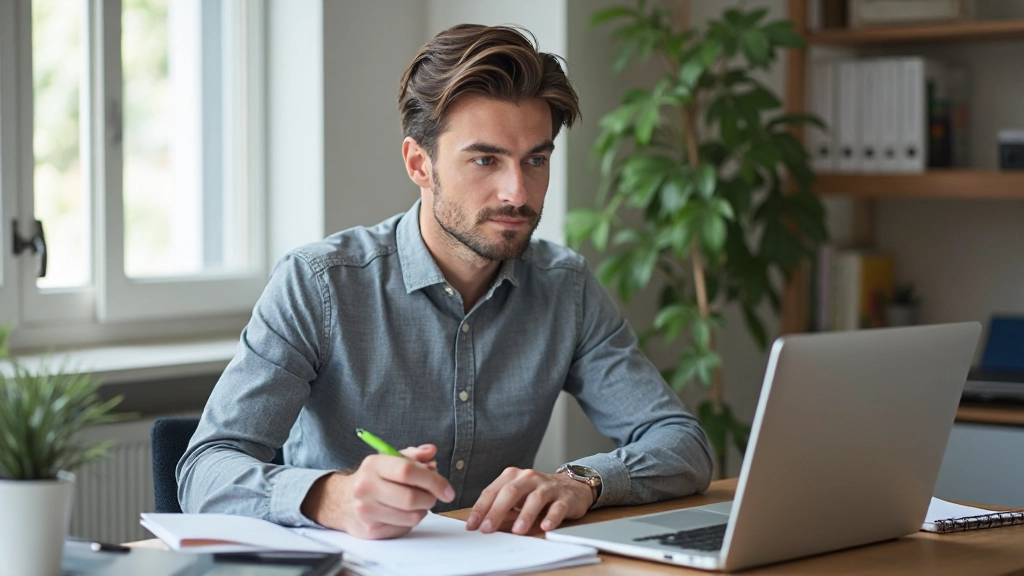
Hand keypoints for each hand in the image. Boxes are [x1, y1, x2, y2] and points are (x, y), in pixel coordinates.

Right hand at [301, 444, 454, 538]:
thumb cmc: (374, 479)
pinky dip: (411, 521)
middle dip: (430, 498)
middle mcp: (366, 487)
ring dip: (423, 511)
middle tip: (433, 496)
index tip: (448, 490)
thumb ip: (413, 456)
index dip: (433, 480)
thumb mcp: (390, 460)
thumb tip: (431, 452)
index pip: (408, 471)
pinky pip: (404, 528)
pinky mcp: (370, 530)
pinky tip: (404, 513)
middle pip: (410, 497)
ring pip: (411, 516)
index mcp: (373, 465)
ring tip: (418, 503)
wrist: (342, 502)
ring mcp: (366, 511)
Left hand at [465, 467, 593, 534]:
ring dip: (525, 515)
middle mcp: (529, 478)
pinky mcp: (565, 497)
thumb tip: (478, 522)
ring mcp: (548, 487)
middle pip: (510, 493)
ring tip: (517, 530)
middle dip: (497, 511)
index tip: (472, 525)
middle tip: (488, 528)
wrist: (571, 486)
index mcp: (513, 476)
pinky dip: (551, 517)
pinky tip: (546, 526)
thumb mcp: (516, 493)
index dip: (481, 508)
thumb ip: (499, 503)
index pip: (492, 491)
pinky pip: (557, 507)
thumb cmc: (536, 493)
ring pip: (535, 499)